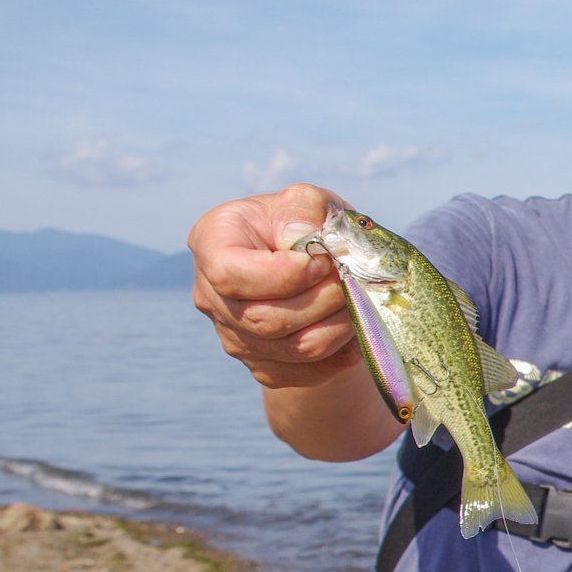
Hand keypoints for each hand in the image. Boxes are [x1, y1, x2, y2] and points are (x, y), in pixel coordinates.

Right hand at [187, 183, 359, 387]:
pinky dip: (341, 350)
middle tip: (353, 280)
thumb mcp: (306, 200)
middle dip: (321, 300)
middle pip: (264, 320)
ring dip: (339, 325)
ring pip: (294, 349)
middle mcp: (212, 297)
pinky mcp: (265, 367)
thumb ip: (303, 207)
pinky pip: (309, 371)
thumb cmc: (305, 225)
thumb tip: (305, 237)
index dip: (280, 274)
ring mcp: (235, 338)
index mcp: (212, 244)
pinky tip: (354, 324)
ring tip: (359, 299)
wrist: (314, 266)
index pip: (228, 274)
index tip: (319, 261)